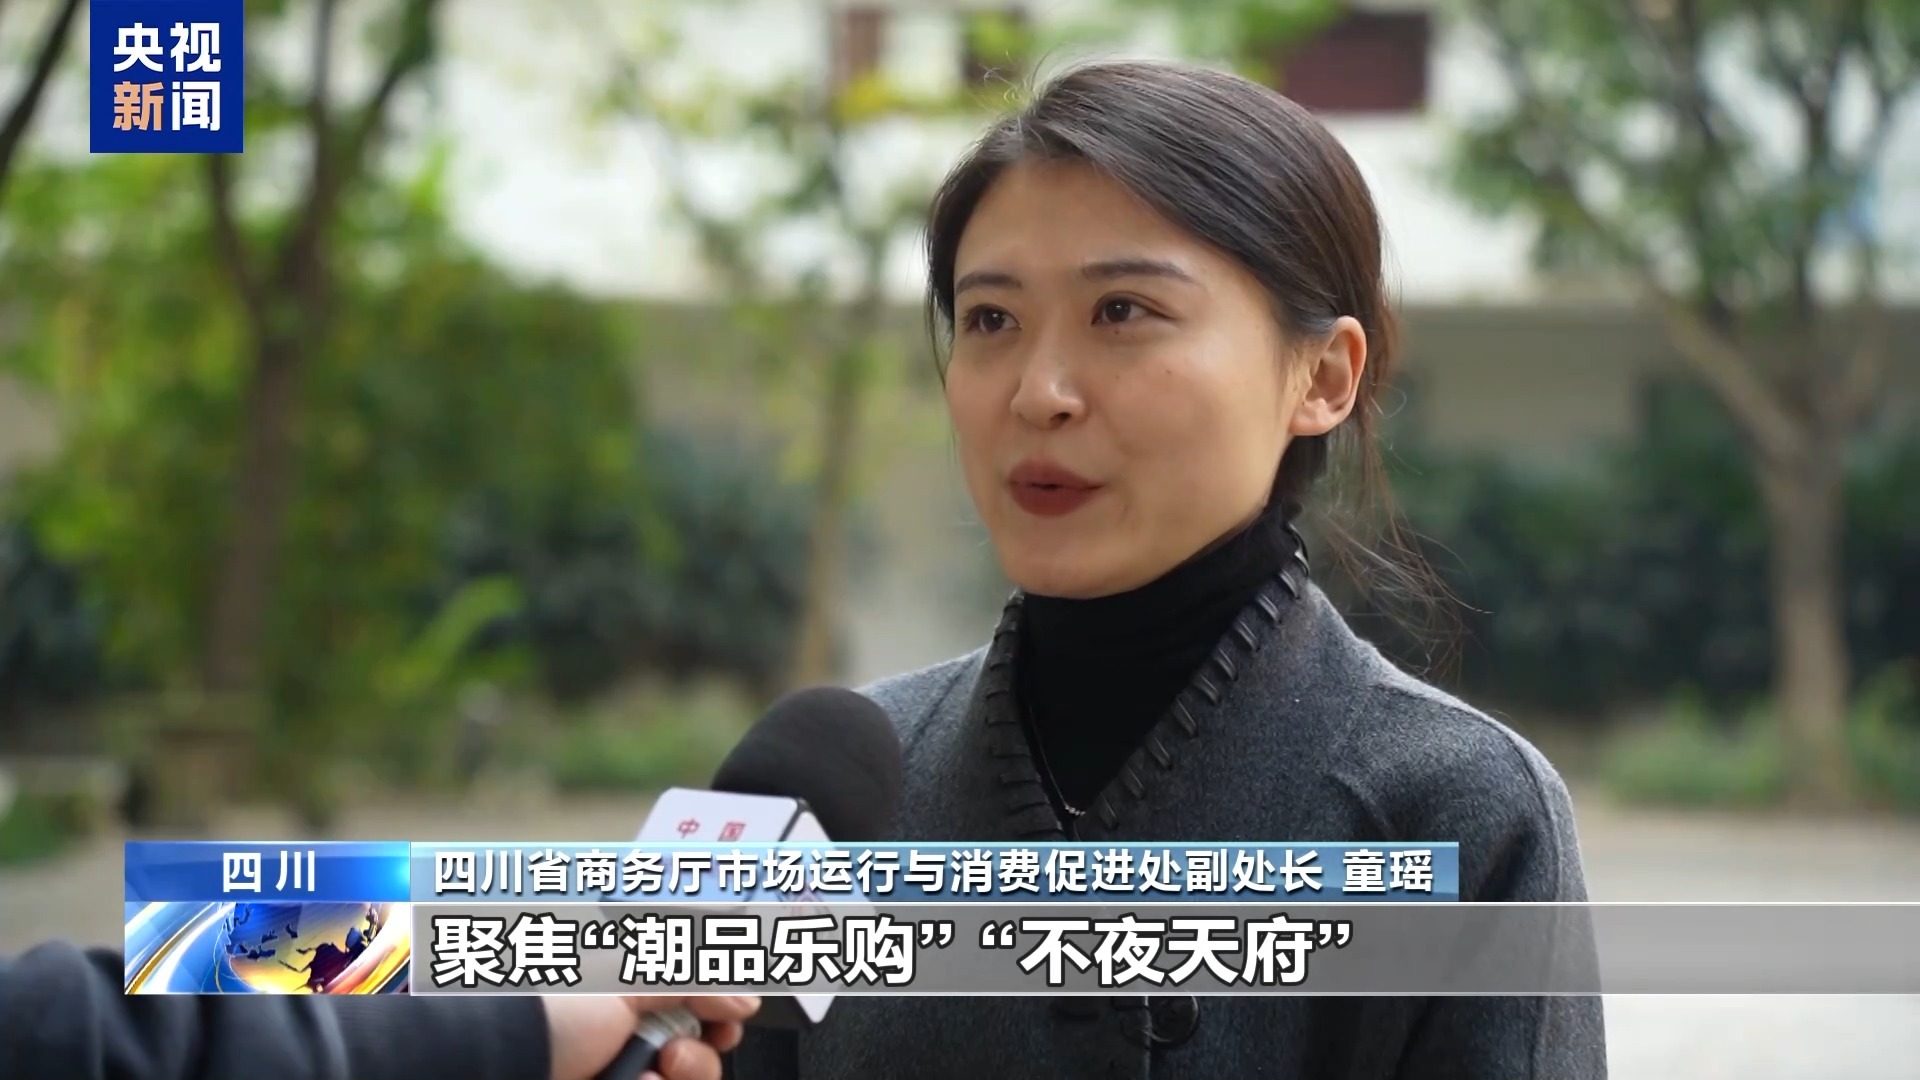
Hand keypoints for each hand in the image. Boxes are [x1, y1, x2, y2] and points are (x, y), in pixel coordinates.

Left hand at [544, 994, 759, 1079]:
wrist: (495, 1062)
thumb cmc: (547, 1012)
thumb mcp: (628, 979)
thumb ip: (693, 981)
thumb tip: (744, 997)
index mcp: (632, 991)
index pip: (697, 1002)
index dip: (720, 1013)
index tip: (727, 1020)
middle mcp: (627, 1032)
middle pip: (698, 1052)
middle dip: (698, 1055)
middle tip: (673, 1052)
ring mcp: (619, 1069)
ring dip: (680, 1077)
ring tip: (647, 1073)